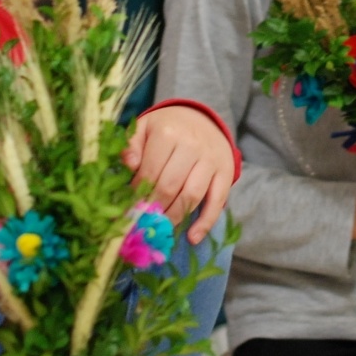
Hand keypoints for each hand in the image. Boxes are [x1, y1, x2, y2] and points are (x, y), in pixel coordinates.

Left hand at [123, 105, 235, 243]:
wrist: (202, 118)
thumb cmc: (168, 128)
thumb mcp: (145, 127)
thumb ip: (132, 144)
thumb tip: (129, 165)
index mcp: (168, 133)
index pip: (149, 172)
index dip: (138, 193)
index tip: (130, 205)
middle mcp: (192, 145)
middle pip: (170, 186)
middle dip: (154, 208)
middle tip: (143, 220)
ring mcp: (211, 160)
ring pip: (191, 196)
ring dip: (174, 217)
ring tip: (161, 227)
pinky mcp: (226, 172)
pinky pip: (217, 201)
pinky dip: (206, 222)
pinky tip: (193, 237)